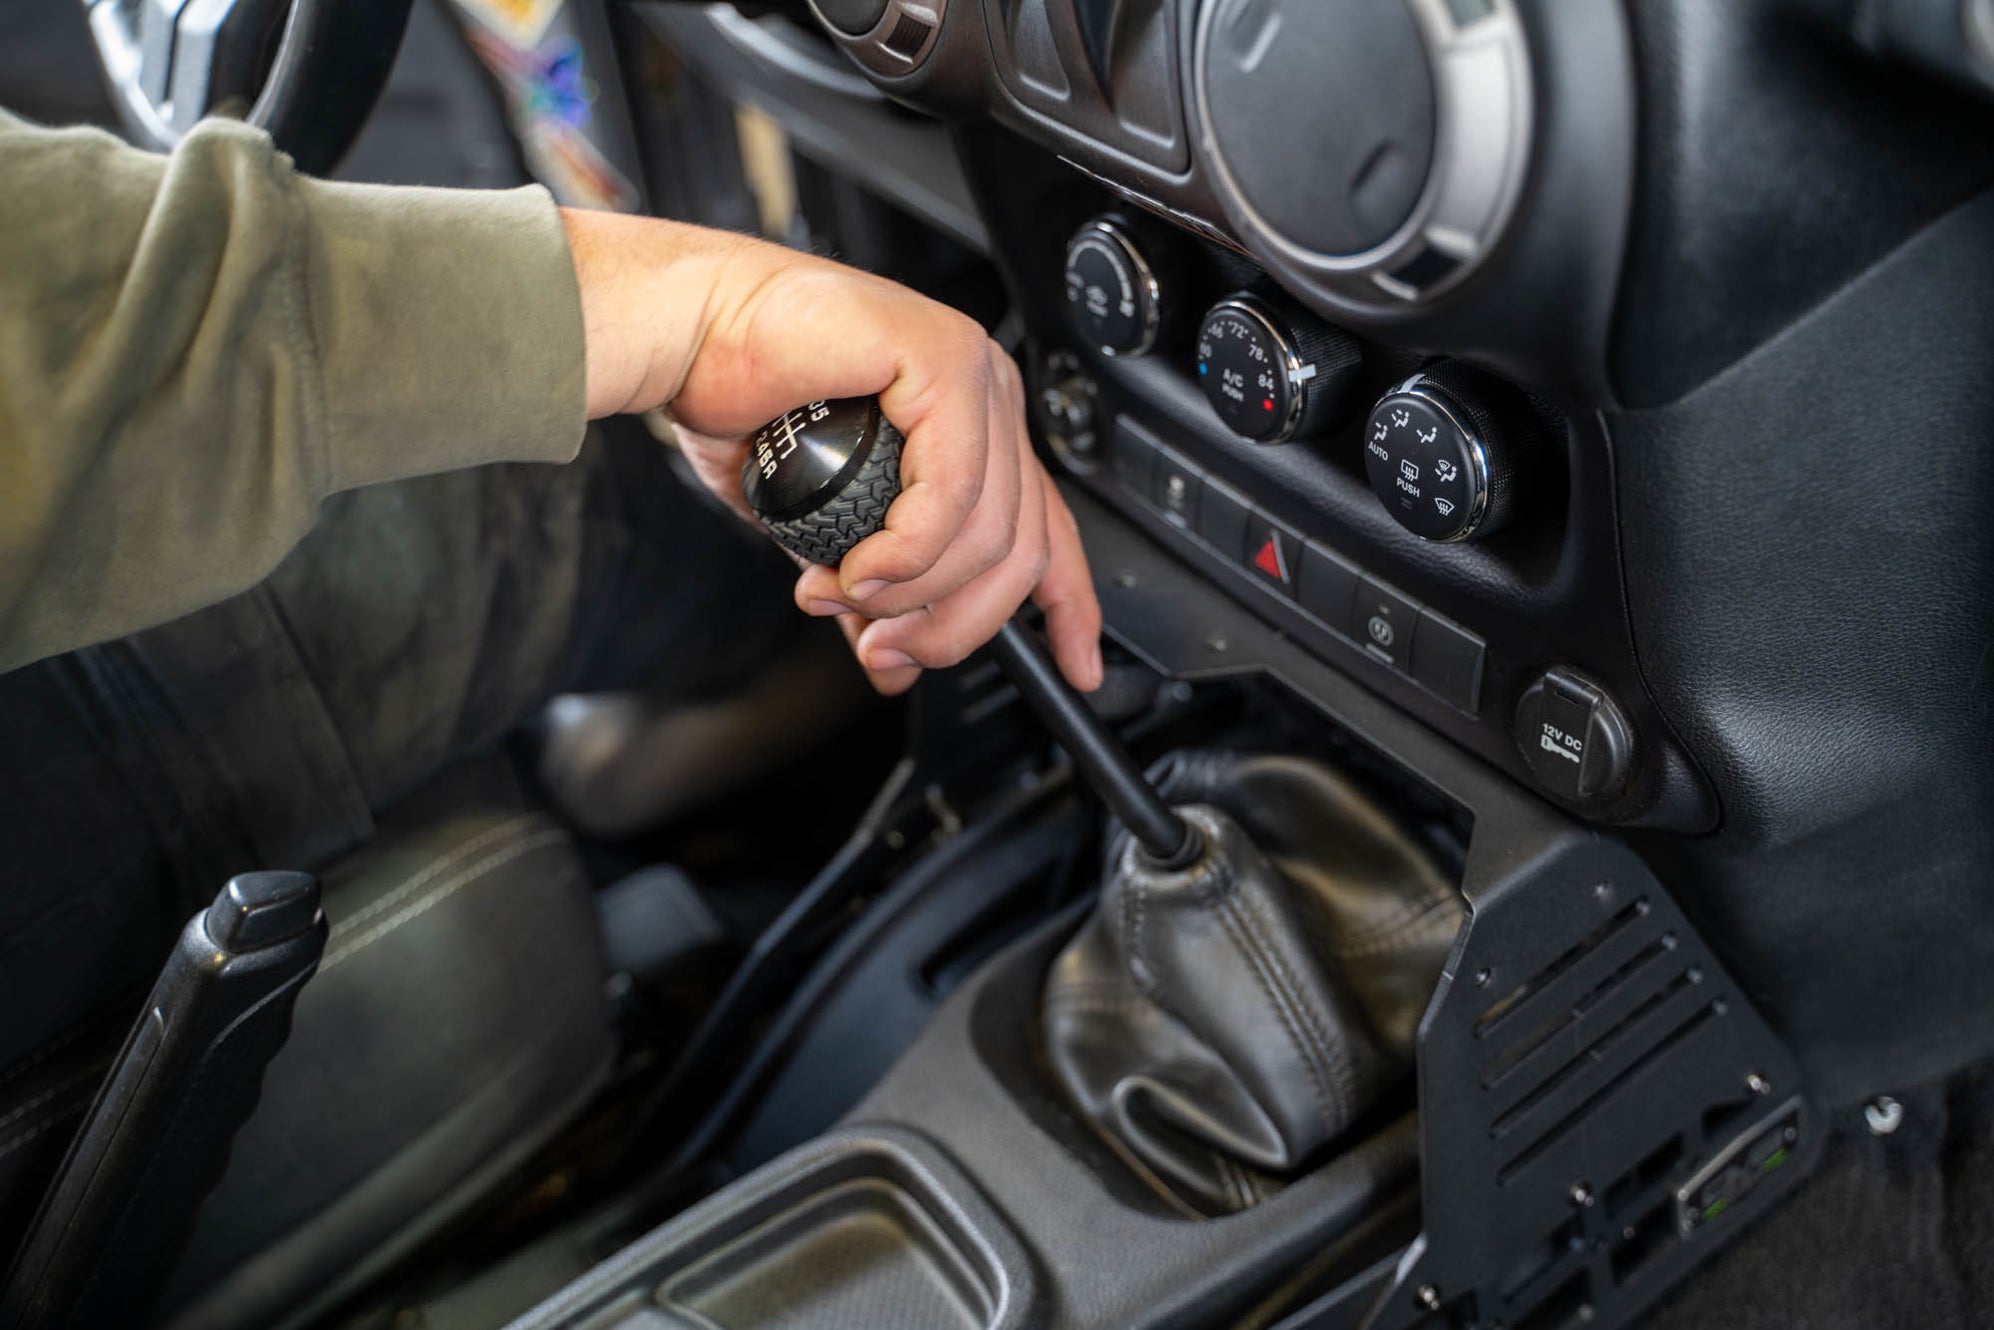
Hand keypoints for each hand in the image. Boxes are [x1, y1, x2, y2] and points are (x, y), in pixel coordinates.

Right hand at [561, 207, 1102, 696]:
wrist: (688, 335)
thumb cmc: (742, 403)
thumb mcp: (823, 530)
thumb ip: (871, 591)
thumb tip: (893, 665)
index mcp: (974, 432)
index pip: (1049, 531)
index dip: (1069, 609)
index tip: (1077, 669)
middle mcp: (986, 400)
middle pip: (1023, 549)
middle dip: (953, 625)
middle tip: (885, 649)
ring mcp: (974, 374)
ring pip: (991, 531)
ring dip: (915, 592)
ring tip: (846, 597)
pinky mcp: (945, 358)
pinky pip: (954, 490)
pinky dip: (908, 551)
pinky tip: (862, 569)